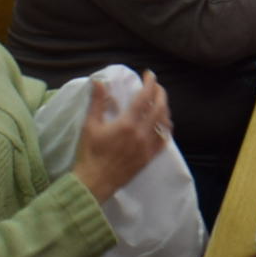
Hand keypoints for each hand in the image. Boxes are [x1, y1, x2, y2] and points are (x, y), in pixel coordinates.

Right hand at [73, 73, 171, 199]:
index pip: (144, 98)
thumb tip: (99, 81)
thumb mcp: (89, 125)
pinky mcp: (149, 158)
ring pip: (164, 123)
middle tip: (156, 86)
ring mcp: (147, 147)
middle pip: (159, 108)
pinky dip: (166, 128)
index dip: (150, 83)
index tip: (150, 74)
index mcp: (127, 124)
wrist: (94, 182)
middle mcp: (141, 134)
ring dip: (164, 109)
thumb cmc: (90, 153)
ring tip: (160, 102)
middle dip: (160, 93)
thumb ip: (97, 102)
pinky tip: (163, 124)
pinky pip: (164, 140)